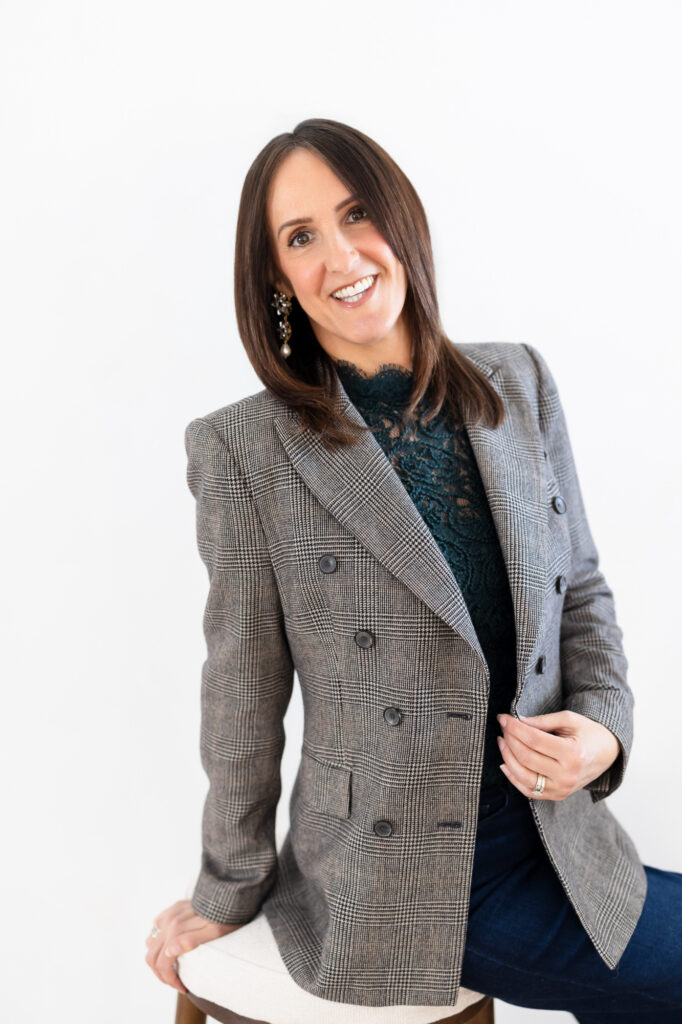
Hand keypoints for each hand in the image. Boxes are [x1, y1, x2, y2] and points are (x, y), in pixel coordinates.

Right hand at [145, 898, 245, 992]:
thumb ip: (191, 941)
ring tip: (173, 968)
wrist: (231, 895)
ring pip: (150, 943)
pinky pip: (155, 928)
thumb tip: (169, 952)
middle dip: (161, 974)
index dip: (170, 980)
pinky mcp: (171, 909)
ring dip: (157, 959)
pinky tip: (170, 948)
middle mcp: (168, 920)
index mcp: (176, 928)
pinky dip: (158, 943)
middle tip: (176, 983)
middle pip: (152, 956)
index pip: (162, 963)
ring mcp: (168, 913)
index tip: (183, 988)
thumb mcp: (215, 932)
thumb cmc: (226, 917)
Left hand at [495, 709, 620, 800]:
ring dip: (507, 758)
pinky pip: (529, 791)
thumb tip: (517, 721)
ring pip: (524, 777)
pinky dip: (514, 778)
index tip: (503, 718)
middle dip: (509, 740)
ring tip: (502, 742)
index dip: (514, 728)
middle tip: (503, 727)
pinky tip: (505, 763)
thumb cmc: (587, 733)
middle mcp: (567, 775)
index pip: (534, 740)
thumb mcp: (569, 719)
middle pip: (526, 758)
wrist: (606, 753)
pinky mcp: (557, 796)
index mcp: (573, 754)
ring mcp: (562, 789)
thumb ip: (543, 721)